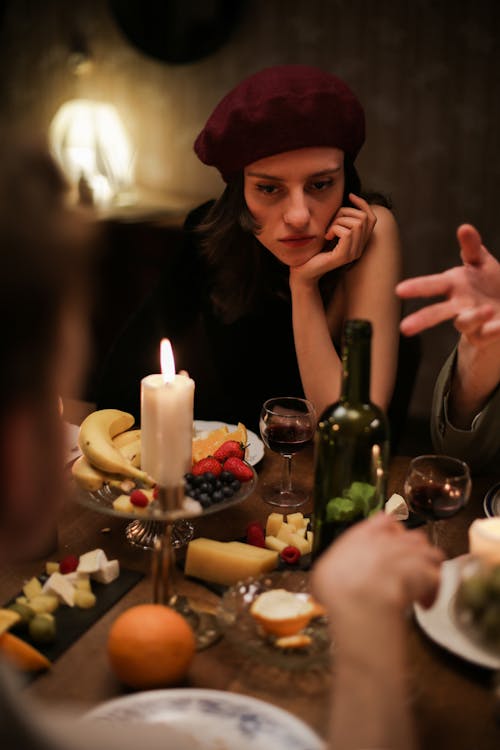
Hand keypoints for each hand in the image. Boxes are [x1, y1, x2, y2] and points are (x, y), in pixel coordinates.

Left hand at [290, 193, 376, 283]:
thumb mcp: (331, 229)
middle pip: (363, 218)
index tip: (349, 196)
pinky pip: (346, 233)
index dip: (363, 204)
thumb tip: (349, 198)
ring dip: (338, 221)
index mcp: (359, 242)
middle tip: (331, 223)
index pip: (371, 218)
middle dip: (345, 213)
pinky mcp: (343, 256)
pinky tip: (327, 236)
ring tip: (328, 230)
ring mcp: (353, 254)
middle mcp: (360, 249)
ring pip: (356, 224)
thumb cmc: (315, 249)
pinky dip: (335, 229)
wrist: (304, 271)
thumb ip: (341, 219)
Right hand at [311, 513, 442, 617]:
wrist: (358, 600)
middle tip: (408, 570)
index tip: (392, 542)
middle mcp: (390, 540)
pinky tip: (424, 604)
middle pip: (413, 537)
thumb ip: (337, 566)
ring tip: (421, 586)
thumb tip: (334, 574)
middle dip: (414, 552)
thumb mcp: (325, 572)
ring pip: (431, 553)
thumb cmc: (336, 588)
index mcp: (364, 535)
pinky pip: (436, 578)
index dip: (392, 531)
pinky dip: (432, 590)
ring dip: (428, 568)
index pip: (385, 521)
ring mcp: (410, 554)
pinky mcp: (425, 573)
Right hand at [397, 224, 499, 346]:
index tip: (399, 290)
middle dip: (422, 319)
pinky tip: (499, 325)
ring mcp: (471, 322)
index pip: (433, 285)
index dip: (417, 287)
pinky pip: (487, 333)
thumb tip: (464, 227)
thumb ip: (472, 247)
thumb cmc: (488, 283)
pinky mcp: (484, 335)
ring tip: (487, 310)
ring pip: (465, 322)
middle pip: (437, 312)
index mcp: (454, 285)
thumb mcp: (481, 262)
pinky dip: (493, 329)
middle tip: (404, 328)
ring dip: (473, 317)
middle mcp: (458, 305)